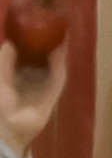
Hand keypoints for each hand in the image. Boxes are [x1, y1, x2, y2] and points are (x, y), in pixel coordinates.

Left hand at [0, 42, 65, 157]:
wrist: (7, 127)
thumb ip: (5, 61)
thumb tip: (11, 43)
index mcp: (10, 80)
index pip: (20, 60)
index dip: (25, 46)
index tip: (30, 31)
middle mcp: (27, 83)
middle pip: (37, 62)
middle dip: (42, 48)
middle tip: (48, 30)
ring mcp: (41, 89)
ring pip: (50, 68)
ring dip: (54, 54)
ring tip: (59, 36)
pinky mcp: (52, 94)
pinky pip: (57, 76)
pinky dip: (59, 64)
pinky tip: (61, 50)